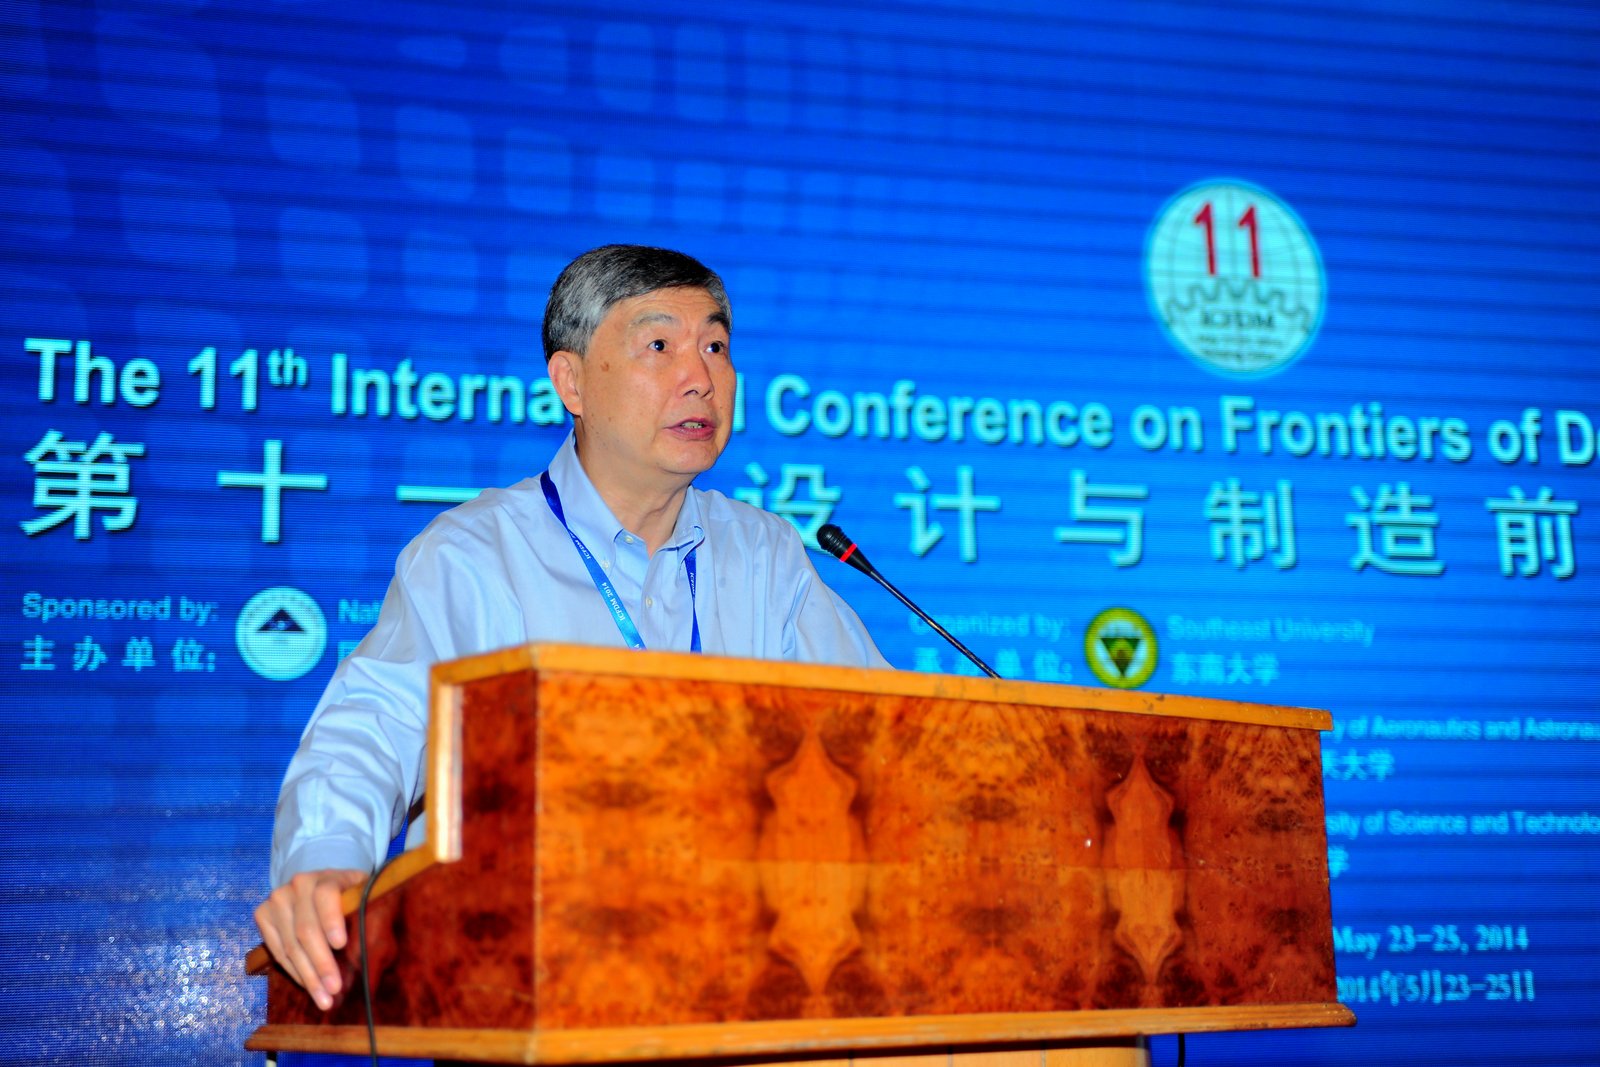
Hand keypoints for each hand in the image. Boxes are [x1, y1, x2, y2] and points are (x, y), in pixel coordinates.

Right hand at [254, 868, 368, 1009]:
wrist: (319, 883)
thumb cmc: (349, 895)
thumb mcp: (362, 894)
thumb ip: (366, 911)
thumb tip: (373, 947)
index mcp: (326, 876)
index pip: (326, 896)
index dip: (332, 920)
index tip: (341, 944)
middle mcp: (298, 885)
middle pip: (306, 930)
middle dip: (321, 963)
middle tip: (335, 989)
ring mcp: (277, 899)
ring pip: (290, 946)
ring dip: (307, 976)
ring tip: (323, 999)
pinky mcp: (263, 914)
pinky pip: (277, 951)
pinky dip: (294, 972)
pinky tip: (308, 987)